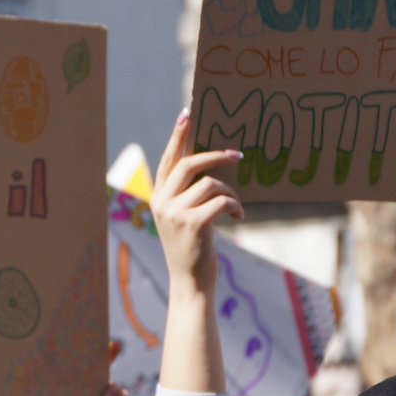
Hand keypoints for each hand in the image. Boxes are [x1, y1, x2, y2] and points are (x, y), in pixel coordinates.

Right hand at [151, 108, 242, 297]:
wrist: (190, 282)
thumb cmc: (191, 248)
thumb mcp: (182, 217)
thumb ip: (186, 193)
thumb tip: (209, 164)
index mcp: (157, 197)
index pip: (168, 159)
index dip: (178, 136)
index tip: (187, 114)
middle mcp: (162, 202)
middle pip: (190, 163)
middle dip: (216, 156)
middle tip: (237, 154)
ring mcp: (175, 213)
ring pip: (211, 184)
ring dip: (230, 192)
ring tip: (235, 205)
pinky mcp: (193, 224)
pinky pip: (221, 201)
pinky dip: (234, 205)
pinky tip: (238, 215)